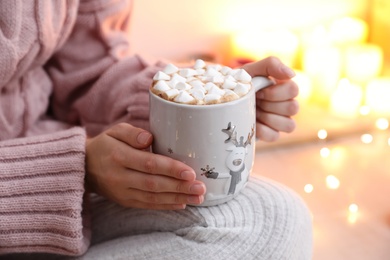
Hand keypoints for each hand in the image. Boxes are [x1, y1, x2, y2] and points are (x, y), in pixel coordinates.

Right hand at [85, 123, 205, 209]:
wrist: (84, 167)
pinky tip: (182, 203)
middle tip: (201, 188)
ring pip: (153, 197)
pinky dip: (166, 206)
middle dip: (180, 187)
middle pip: (154, 184)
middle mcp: (120, 177)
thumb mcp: (115, 131)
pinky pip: (147, 205)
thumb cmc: (106, 145)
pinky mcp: (125, 201)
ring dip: (177, 198)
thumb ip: (133, 133)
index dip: (171, 169)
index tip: (190, 173)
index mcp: (118, 156)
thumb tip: (149, 138)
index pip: (148, 164)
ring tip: (198, 197)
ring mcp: (122, 192)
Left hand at [242, 56, 298, 141]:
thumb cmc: (238, 83)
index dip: (274, 92)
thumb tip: (291, 74)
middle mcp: (286, 104)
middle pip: (293, 107)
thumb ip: (271, 65)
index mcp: (283, 87)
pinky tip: (253, 123)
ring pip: (289, 125)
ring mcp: (280, 121)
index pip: (294, 90)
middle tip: (255, 101)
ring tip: (254, 112)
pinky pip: (275, 136)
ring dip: (268, 118)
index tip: (258, 91)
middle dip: (269, 104)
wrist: (222, 101)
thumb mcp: (250, 70)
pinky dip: (263, 130)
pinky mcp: (271, 134)